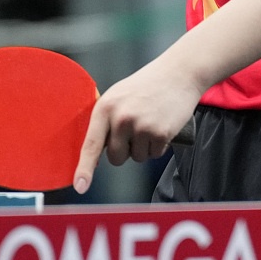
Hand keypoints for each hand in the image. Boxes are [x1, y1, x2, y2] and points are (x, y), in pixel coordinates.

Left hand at [73, 54, 204, 193]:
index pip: (91, 144)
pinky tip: (162, 125)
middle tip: (136, 128)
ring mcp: (141, 126)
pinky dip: (159, 145)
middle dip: (125, 150)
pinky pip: (154, 154)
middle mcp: (121, 118)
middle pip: (115, 158)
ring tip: (151, 121)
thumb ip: (105, 120)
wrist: (179, 73)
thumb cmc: (146, 86)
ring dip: (144, 147)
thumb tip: (95, 151)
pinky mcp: (160, 133)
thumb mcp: (118, 96)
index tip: (80, 186)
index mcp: (105, 108)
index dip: (84, 168)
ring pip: (137, 158)